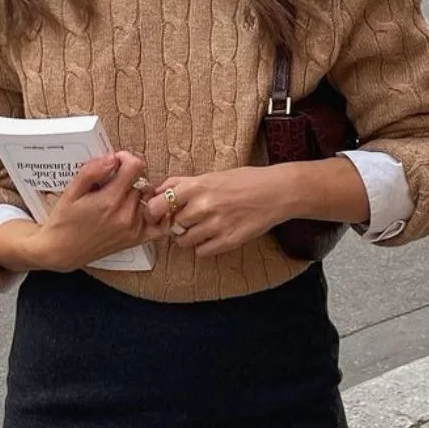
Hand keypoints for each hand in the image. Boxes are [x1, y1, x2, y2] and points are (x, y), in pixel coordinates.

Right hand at [35, 151, 167, 272]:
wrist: (61, 252)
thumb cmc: (64, 222)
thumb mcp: (71, 191)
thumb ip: (92, 171)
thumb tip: (112, 158)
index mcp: (110, 201)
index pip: (135, 166)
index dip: (125, 158)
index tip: (115, 162)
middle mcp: (126, 215)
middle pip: (141, 181)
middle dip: (128, 176)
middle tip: (111, 182)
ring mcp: (134, 229)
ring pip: (148, 197)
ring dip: (138, 192)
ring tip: (119, 196)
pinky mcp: (136, 239)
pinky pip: (160, 223)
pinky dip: (155, 213)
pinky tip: (142, 209)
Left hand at [143, 167, 287, 258]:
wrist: (275, 192)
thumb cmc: (243, 181)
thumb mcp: (210, 176)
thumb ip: (182, 183)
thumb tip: (156, 191)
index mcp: (197, 187)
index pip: (158, 204)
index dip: (153, 212)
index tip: (155, 214)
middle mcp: (203, 206)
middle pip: (172, 225)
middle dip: (175, 224)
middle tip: (186, 220)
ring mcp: (216, 225)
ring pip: (184, 241)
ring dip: (188, 236)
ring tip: (201, 227)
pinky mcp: (228, 241)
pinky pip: (202, 251)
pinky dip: (203, 246)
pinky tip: (212, 236)